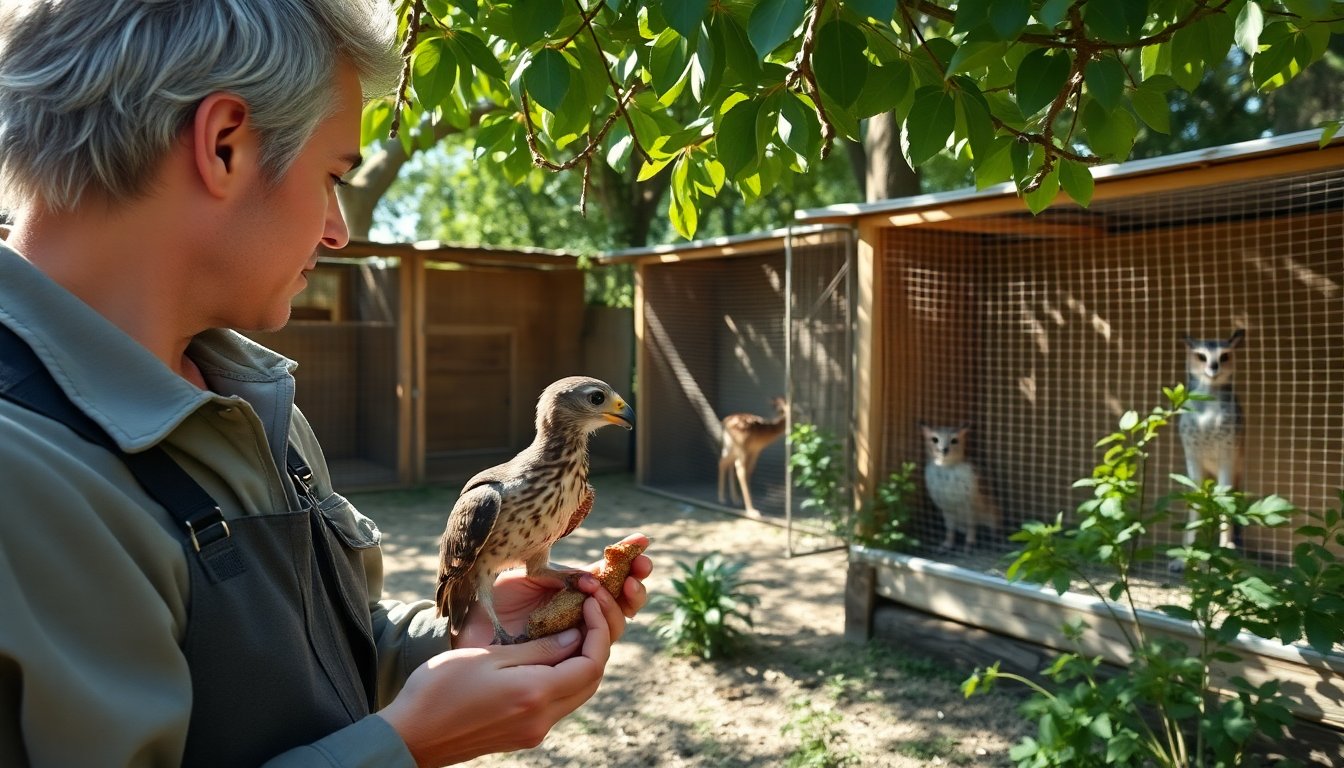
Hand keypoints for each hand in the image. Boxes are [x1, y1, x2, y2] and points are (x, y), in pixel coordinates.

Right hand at [377, 597, 612, 765]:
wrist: (411, 734)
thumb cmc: (440, 688)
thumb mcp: (489, 656)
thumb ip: (538, 649)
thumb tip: (575, 638)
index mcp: (536, 694)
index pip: (591, 664)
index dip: (598, 632)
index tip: (591, 604)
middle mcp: (542, 719)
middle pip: (590, 682)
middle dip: (596, 646)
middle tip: (586, 614)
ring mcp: (533, 732)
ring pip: (576, 695)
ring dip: (581, 664)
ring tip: (571, 630)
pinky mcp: (522, 736)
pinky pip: (557, 706)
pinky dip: (563, 679)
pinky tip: (549, 657)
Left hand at [457, 532, 652, 647]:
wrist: (461, 629)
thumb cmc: (486, 600)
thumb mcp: (530, 577)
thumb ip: (562, 577)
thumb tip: (599, 572)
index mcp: (571, 595)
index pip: (610, 582)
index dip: (630, 564)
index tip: (642, 542)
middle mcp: (577, 619)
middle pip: (621, 607)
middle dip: (635, 584)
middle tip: (641, 566)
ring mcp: (572, 640)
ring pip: (614, 627)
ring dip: (619, 602)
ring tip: (611, 583)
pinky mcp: (563, 661)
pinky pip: (595, 648)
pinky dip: (601, 623)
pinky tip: (593, 602)